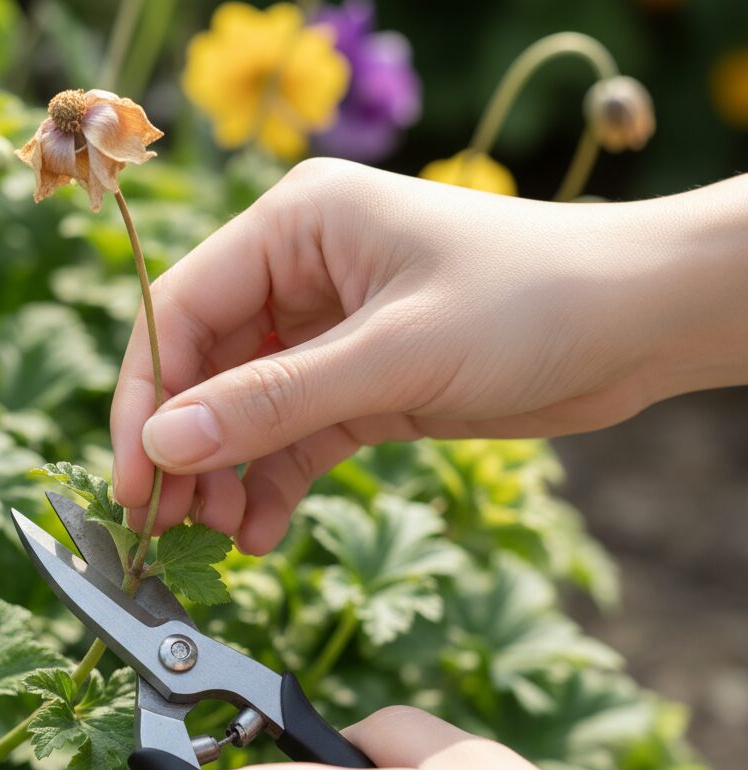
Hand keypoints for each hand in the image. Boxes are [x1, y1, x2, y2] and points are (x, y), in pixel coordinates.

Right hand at [110, 162, 747, 552]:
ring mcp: (329, 332)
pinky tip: (259, 531)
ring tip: (218, 538)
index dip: (147, 398)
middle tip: (166, 527)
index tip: (133, 479)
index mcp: (295, 226)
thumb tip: (163, 446)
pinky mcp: (362, 384)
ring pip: (246, 410)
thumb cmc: (530, 302)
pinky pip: (295, 438)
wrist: (640, 323)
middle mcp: (301, 272)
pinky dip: (274, 484)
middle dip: (185, 448)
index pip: (183, 310)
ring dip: (225, 476)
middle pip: (206, 366)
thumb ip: (274, 401)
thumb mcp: (393, 355)